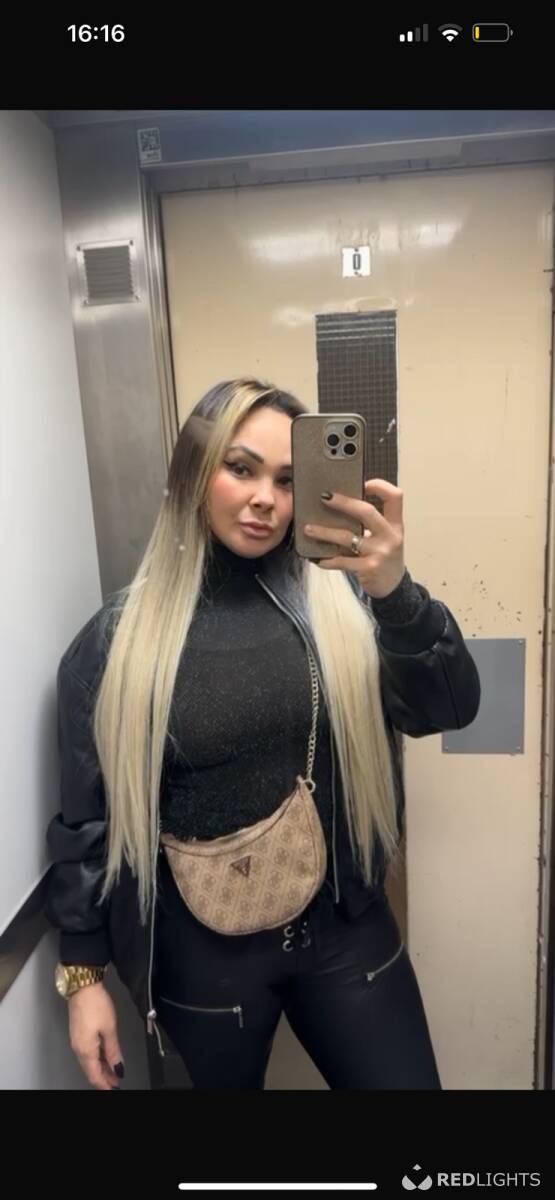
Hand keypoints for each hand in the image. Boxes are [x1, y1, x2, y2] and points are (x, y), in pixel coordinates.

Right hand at [68, 982, 123, 1089]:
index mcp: (86, 1050)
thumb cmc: (95, 1004)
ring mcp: (77, 1040)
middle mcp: (78, 1048)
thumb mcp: (109, 1029)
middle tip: (115, 1081)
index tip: (114, 1088)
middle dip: (103, 1078)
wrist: (83, 987)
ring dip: (101, 1068)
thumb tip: (117, 1067)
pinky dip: (96, 1058)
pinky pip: (87, 1052)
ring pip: (88, 1061)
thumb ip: (113, 1050)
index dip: (104, 1084)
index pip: (94, 1075)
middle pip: (90, 1070)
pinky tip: (105, 1056)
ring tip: (113, 1071)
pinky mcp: (78, 1033)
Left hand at [304, 478, 404, 599]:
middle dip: (344, 502)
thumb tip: (339, 507)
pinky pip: (342, 561)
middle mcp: (390, 536)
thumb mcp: (386, 537)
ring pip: (347, 537)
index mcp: (395, 525)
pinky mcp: (368, 568)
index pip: (395, 497)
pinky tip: (317, 558)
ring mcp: (379, 553)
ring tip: (308, 529)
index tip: (363, 482)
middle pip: (367, 511)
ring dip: (324, 532)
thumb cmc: (384, 557)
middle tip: (324, 497)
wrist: (393, 587)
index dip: (380, 486)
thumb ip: (371, 523)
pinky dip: (327, 560)